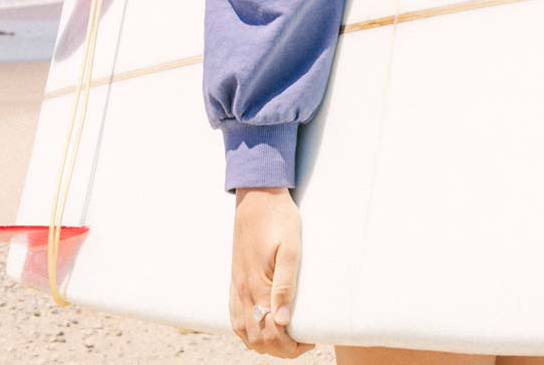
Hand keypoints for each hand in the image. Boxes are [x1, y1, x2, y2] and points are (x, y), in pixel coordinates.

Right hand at [229, 186, 316, 357]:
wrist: (257, 195)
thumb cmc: (279, 218)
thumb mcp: (291, 248)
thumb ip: (286, 285)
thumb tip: (282, 321)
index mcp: (257, 285)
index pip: (271, 334)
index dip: (291, 347)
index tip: (309, 341)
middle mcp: (242, 290)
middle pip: (257, 339)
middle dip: (280, 350)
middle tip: (302, 342)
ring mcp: (235, 285)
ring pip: (243, 332)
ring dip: (263, 343)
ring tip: (285, 338)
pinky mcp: (234, 278)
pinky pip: (234, 317)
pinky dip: (247, 332)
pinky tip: (260, 327)